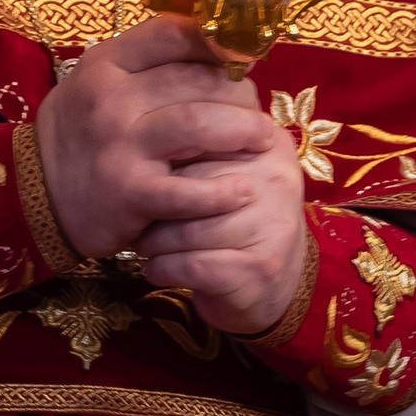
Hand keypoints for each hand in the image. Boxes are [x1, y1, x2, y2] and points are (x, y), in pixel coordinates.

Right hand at [36, 15, 273, 259]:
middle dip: (241, 94)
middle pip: (197, 81)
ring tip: (262, 140)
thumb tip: (216, 41)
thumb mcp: (98, 80)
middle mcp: (112, 99)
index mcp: (106, 64)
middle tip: (258, 109)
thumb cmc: (82, 131)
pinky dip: (222, 192)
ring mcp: (120, 146)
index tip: (243, 56)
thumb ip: (146, 60)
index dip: (218, 41)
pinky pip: (188, 192)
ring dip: (243, 132)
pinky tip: (242, 190)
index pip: (173, 34)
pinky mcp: (129, 194)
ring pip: (200, 126)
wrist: (36, 196)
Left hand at [134, 139, 309, 335]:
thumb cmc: (240, 225)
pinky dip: (163, 268)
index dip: (168, 164)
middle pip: (193, 185)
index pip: (203, 142)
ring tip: (145, 245)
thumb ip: (204, 148)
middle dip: (156, 205)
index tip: (148, 178)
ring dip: (154, 242)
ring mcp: (273, 226)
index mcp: (272, 146)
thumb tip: (146, 126)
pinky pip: (191, 265)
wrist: (274, 289)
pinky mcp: (259, 269)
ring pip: (187, 229)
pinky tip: (156, 269)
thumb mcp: (233, 177)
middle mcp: (278, 181)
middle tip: (137, 217)